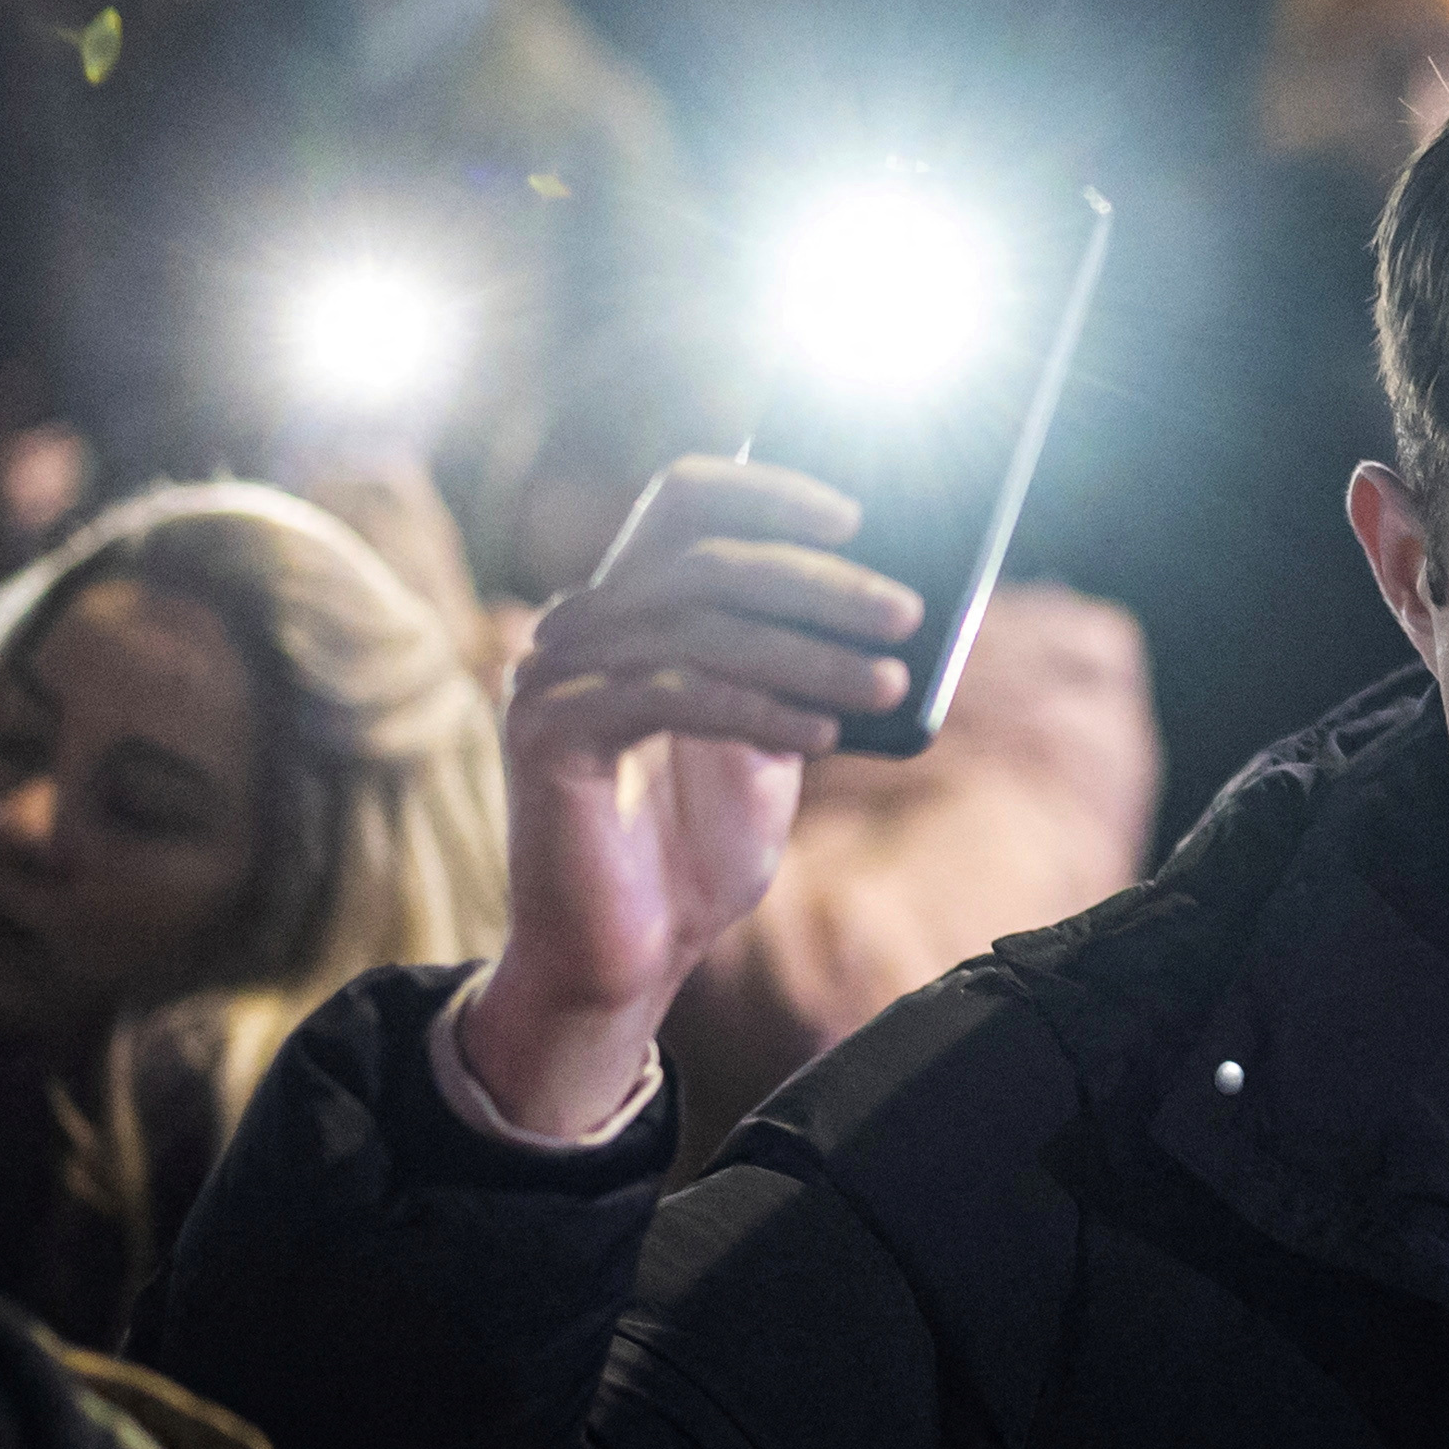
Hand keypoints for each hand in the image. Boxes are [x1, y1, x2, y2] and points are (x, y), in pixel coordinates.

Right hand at [460, 459, 921, 1142]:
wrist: (627, 956)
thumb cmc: (698, 850)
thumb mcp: (771, 739)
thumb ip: (800, 665)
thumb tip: (890, 595)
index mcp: (626, 608)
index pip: (684, 498)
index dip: (767, 492)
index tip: (858, 514)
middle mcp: (577, 626)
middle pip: (704, 560)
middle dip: (817, 584)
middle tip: (904, 613)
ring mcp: (552, 675)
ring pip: (694, 626)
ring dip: (806, 653)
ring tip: (887, 682)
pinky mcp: (545, 733)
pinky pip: (667, 693)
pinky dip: (755, 708)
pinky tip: (821, 735)